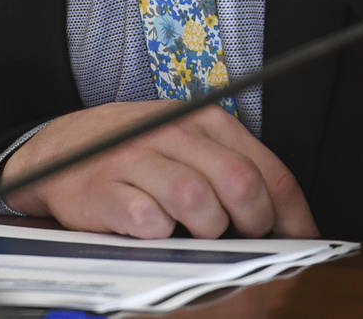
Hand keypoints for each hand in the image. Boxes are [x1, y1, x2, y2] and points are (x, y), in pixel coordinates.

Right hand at [0, 101, 317, 239]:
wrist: (63, 149)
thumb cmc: (138, 150)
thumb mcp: (191, 145)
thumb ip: (234, 171)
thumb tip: (285, 220)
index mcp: (207, 121)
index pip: (268, 169)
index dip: (290, 213)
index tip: (299, 241)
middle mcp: (176, 133)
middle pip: (240, 183)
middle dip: (254, 224)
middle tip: (246, 241)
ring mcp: (139, 159)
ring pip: (197, 200)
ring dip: (207, 230)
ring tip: (197, 235)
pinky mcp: (106, 189)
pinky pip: (148, 219)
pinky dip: (160, 234)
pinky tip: (157, 231)